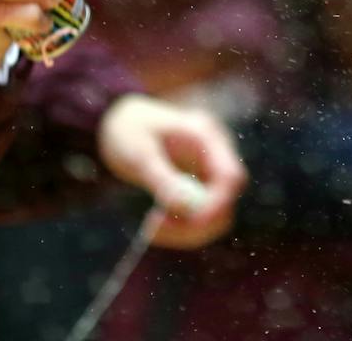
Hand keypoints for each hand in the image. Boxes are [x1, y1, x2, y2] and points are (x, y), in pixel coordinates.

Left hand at [97, 94, 245, 248]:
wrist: (122, 121)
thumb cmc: (128, 130)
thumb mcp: (140, 153)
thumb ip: (163, 179)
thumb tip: (186, 208)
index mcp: (206, 136)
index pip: (230, 177)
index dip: (217, 205)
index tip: (189, 226)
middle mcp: (215, 154)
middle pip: (226, 200)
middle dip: (196, 224)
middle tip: (155, 229)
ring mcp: (209, 170)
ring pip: (216, 215)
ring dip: (187, 230)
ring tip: (150, 225)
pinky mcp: (199, 185)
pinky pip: (201, 216)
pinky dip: (182, 227)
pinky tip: (156, 220)